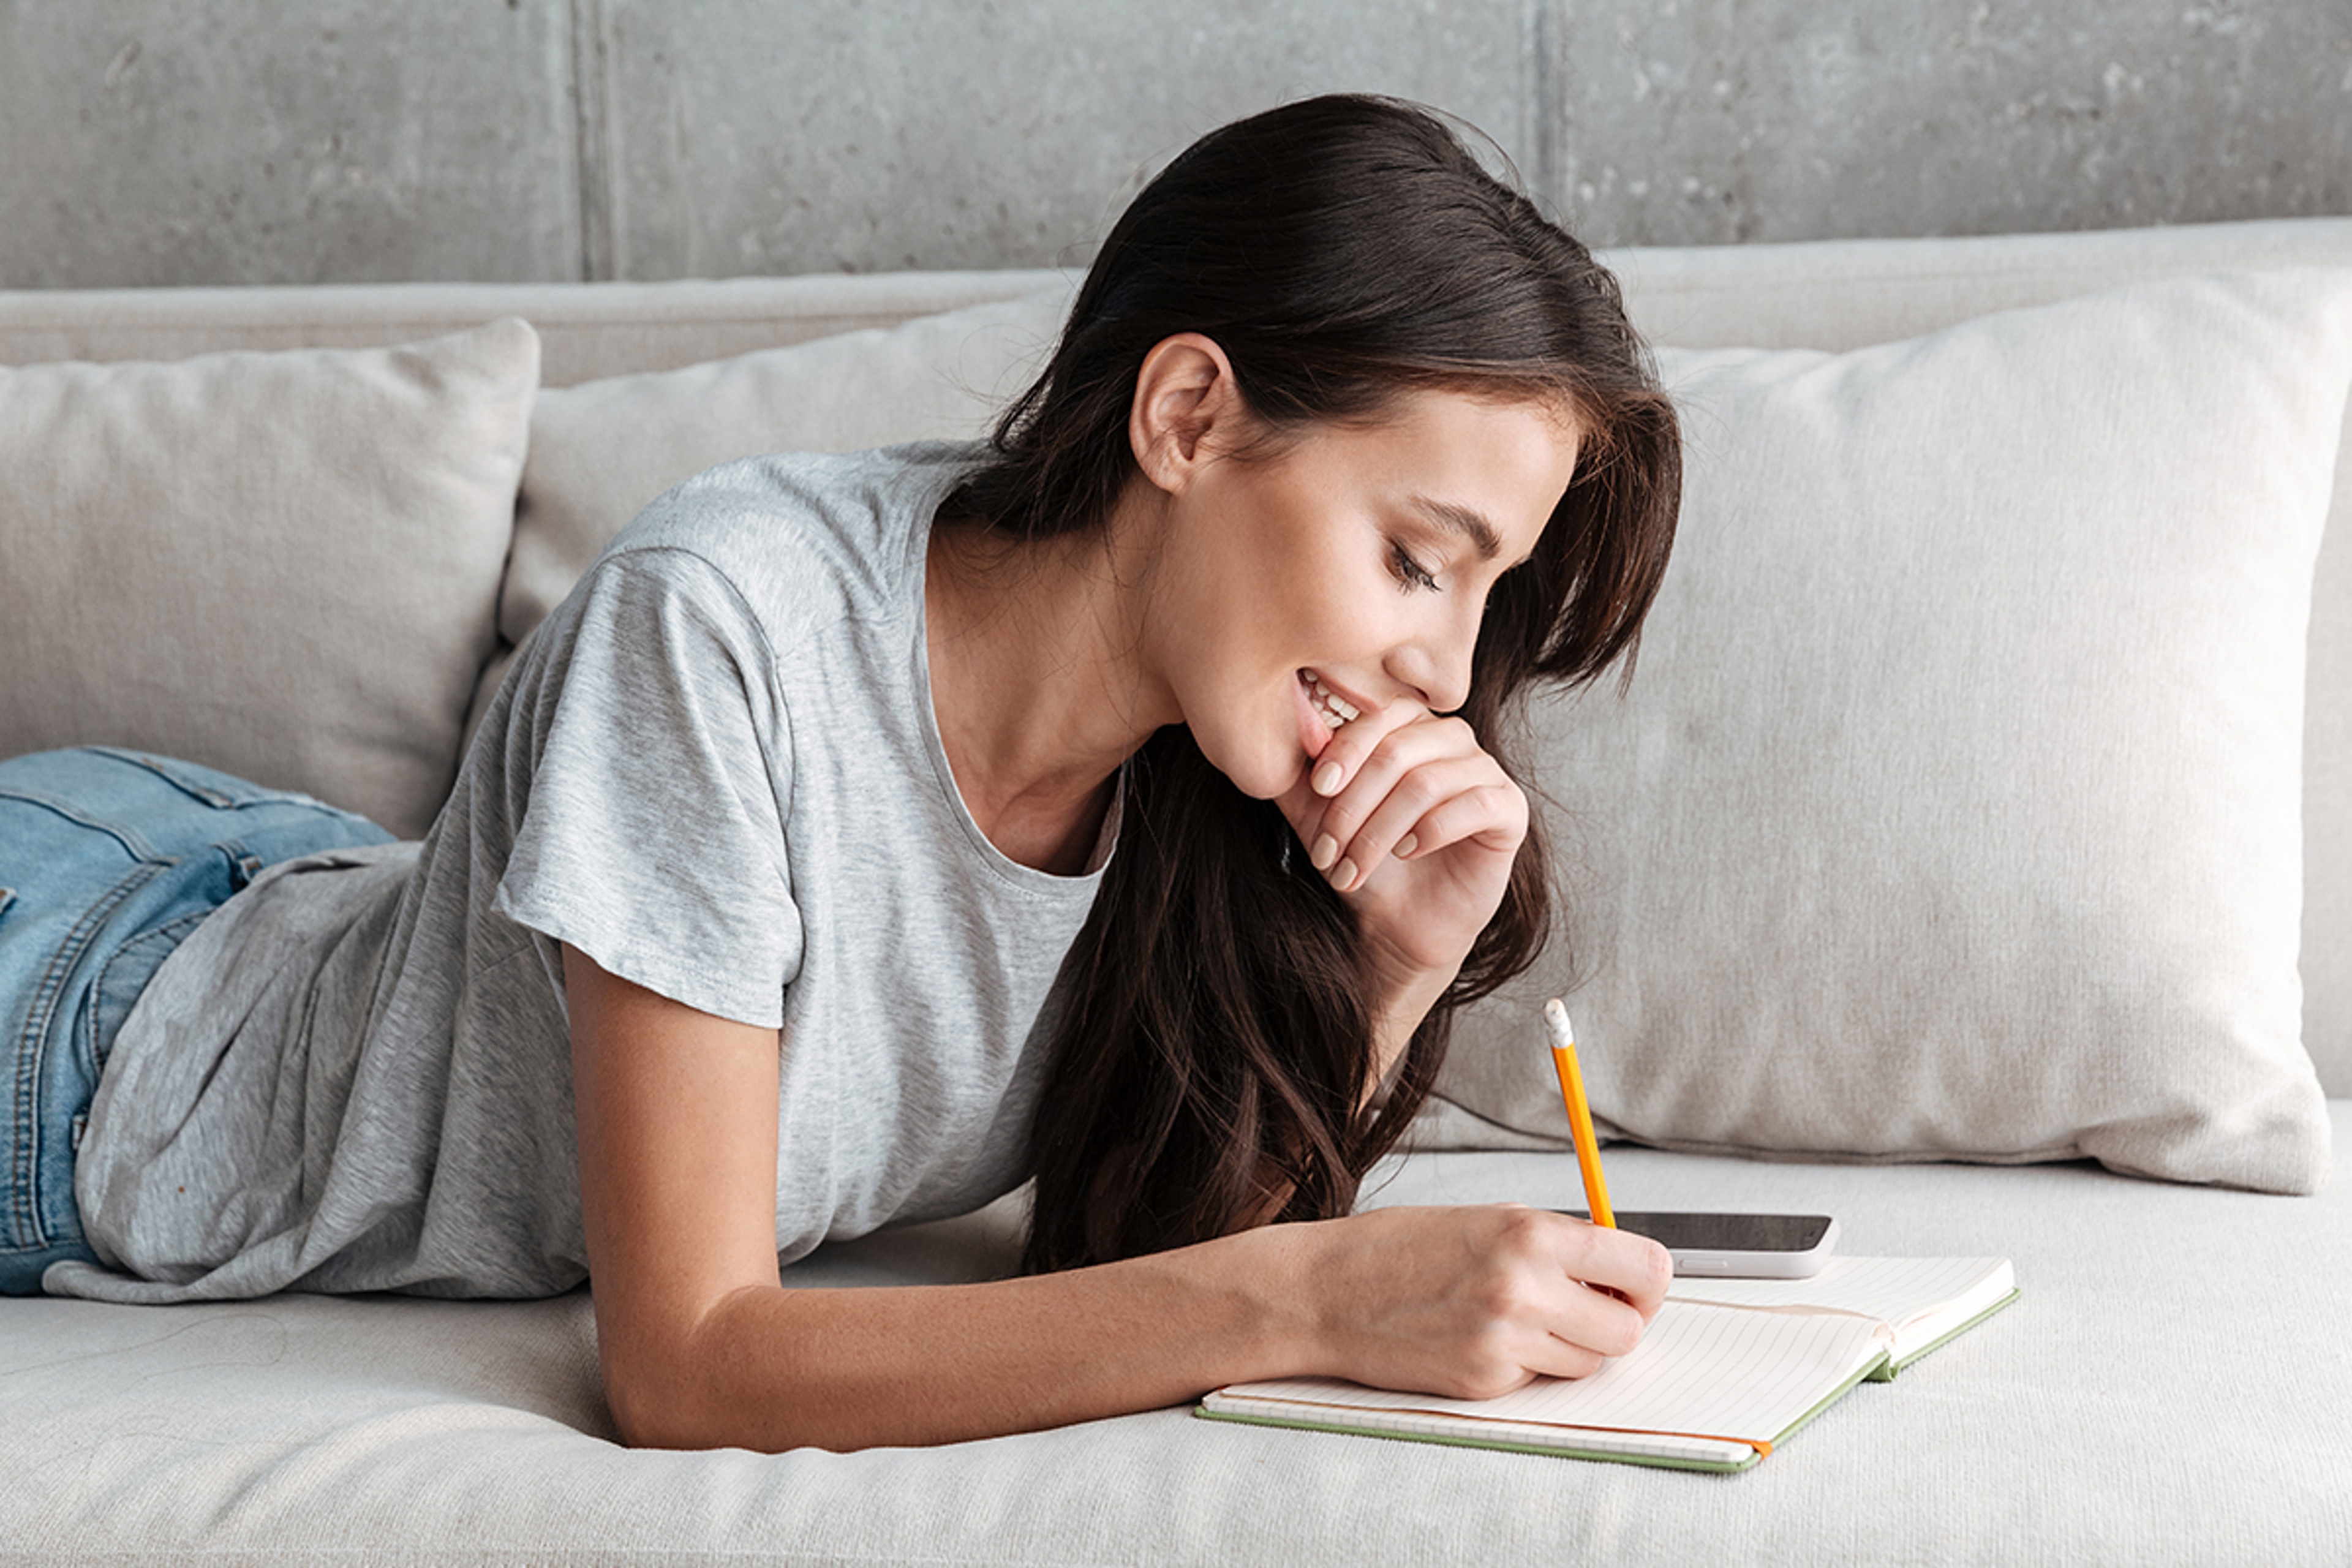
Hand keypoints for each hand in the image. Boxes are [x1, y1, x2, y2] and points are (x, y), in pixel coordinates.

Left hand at [1274, 705, 1528, 989]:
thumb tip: (1282, 721)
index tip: (1318, 789)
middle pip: (1397, 752)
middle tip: (1325, 853)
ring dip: (1378, 832)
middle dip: (1352, 808)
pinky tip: (1407, 853)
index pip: (1377, 715)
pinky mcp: (1510, 810)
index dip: (1345, 750)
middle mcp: (1451, 737)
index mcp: (1407, 724)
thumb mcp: (1312, 811)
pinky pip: (1474, 805)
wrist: (1394, 923)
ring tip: (1352, 869)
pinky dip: (1431, 831)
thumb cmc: (1359, 857)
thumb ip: (1295, 767)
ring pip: (1427, 783)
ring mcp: (1485, 771)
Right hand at [1292, 1204, 1673, 1398]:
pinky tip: (1481, 1338)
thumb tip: (1615, 1268)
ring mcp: (1505, 1342)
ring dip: (1571, 1347)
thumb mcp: (1486, 1218)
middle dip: (1616, 1323)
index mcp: (1530, 1235)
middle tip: (1587, 1309)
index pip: (1645, 1268)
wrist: (1325, 1293)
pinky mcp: (1485, 1383)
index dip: (1648, 1284)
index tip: (1633, 1287)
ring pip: (1589, 1363)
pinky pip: (1537, 1381)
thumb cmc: (1398, 1249)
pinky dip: (1524, 1365)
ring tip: (1523, 1320)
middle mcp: (1524, 1289)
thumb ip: (1555, 1241)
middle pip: (1629, 1331)